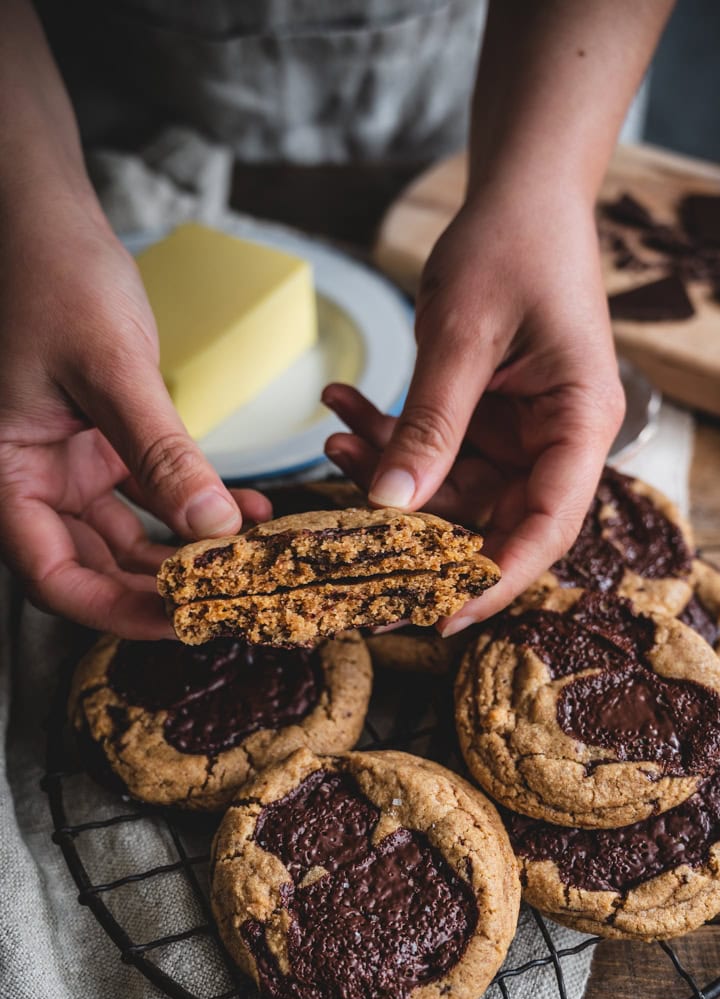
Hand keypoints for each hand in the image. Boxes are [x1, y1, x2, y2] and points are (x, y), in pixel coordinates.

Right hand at [0, 195, 269, 637]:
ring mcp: (66, 469)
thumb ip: (162, 453)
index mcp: (6, 475)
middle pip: (95, 569)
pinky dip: (192, 509)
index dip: (118, 613)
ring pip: (127, 542)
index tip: (187, 619)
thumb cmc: (53, 274)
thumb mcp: (111, 368)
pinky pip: (148, 498)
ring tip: (252, 557)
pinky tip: (245, 511)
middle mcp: (30, 483)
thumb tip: (214, 530)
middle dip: (165, 589)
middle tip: (236, 596)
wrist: (43, 217)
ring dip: (187, 554)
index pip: (55, 579)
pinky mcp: (99, 448)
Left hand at [323, 190, 623, 632]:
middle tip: (348, 528)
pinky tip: (344, 410)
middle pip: (493, 516)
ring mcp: (524, 429)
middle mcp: (559, 438)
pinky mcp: (491, 415)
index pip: (546, 525)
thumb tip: (391, 509)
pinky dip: (392, 434)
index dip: (496, 578)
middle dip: (418, 523)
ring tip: (333, 434)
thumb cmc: (511, 246)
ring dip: (390, 467)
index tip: (439, 615)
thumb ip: (430, 426)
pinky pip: (438, 448)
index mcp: (580, 423)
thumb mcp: (461, 338)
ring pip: (453, 485)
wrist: (520, 192)